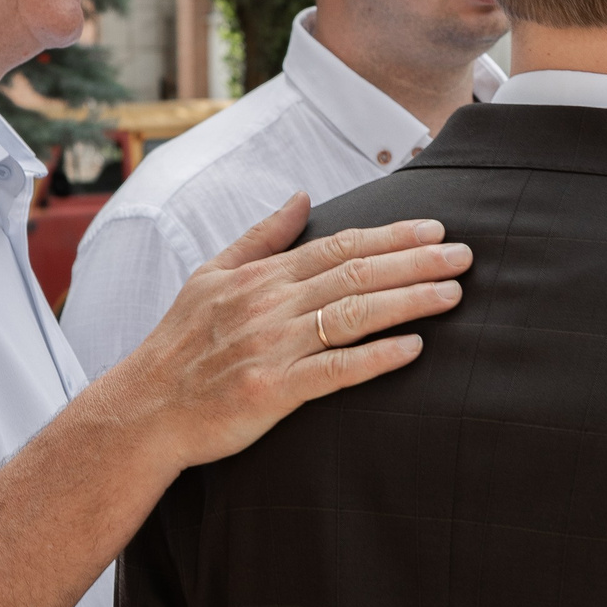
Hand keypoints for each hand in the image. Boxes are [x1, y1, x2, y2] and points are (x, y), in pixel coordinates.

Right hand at [100, 192, 469, 477]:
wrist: (143, 409)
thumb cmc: (180, 343)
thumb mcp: (211, 275)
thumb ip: (262, 237)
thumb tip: (302, 197)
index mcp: (261, 277)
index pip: (338, 246)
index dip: (391, 236)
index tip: (435, 229)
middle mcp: (270, 306)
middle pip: (355, 274)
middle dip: (415, 262)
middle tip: (463, 256)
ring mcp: (272, 348)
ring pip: (352, 315)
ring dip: (407, 302)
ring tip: (451, 295)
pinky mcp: (271, 392)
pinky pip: (334, 371)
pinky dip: (376, 358)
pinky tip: (414, 349)